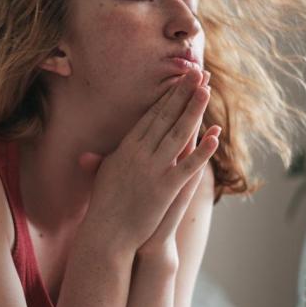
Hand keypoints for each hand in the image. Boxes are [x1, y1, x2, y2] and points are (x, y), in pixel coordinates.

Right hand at [77, 66, 218, 252]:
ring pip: (179, 134)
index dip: (168, 96)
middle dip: (183, 93)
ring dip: (194, 110)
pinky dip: (202, 151)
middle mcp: (140, 154)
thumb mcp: (103, 176)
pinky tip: (215, 136)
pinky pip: (188, 166)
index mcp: (127, 148)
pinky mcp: (166, 188)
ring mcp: (154, 170)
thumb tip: (90, 153)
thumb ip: (102, 160)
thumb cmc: (104, 206)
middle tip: (198, 72)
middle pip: (166, 117)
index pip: (152, 115)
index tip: (180, 79)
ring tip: (206, 90)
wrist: (107, 234)